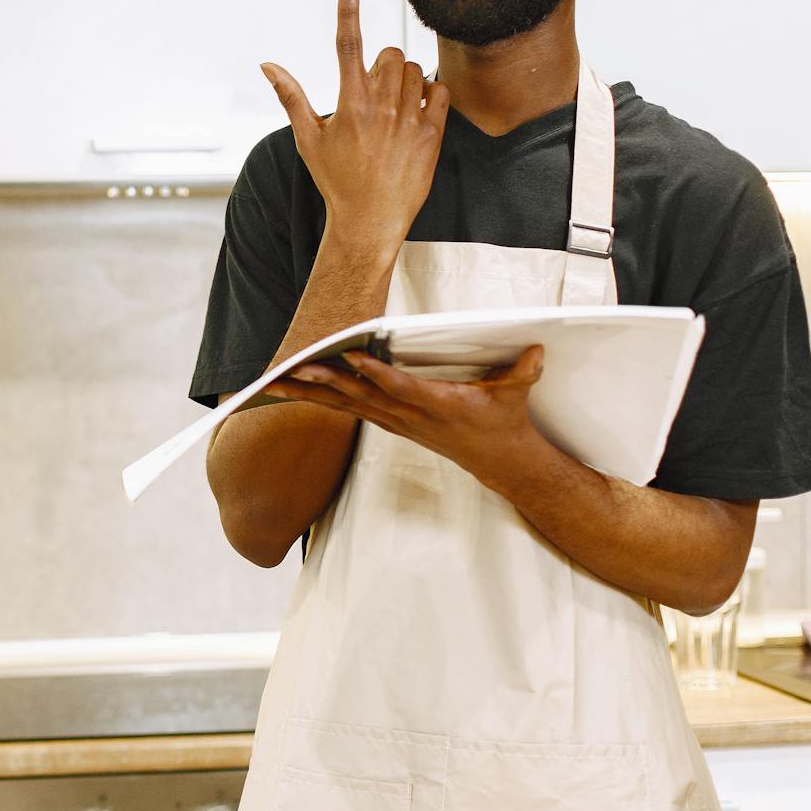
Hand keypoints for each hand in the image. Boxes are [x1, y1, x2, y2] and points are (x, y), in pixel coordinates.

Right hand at [261, 0, 448, 251]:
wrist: (369, 221)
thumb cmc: (336, 180)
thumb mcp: (308, 138)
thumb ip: (291, 96)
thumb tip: (268, 66)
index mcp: (349, 104)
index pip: (347, 45)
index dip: (347, 10)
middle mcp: (381, 108)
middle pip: (389, 55)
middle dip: (382, 65)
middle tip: (373, 92)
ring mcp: (409, 120)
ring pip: (414, 71)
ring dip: (404, 80)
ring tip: (392, 108)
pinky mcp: (432, 134)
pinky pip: (439, 91)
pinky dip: (429, 94)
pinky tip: (415, 113)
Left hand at [262, 346, 547, 487]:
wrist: (500, 460)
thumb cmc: (503, 420)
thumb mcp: (516, 395)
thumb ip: (523, 373)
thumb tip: (536, 350)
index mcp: (438, 404)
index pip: (401, 387)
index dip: (376, 373)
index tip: (351, 357)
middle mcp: (410, 415)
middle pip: (360, 397)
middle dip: (324, 382)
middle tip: (291, 368)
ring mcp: (397, 421)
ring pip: (346, 404)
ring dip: (310, 393)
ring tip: (274, 383)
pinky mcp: (391, 422)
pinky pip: (349, 409)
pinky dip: (321, 399)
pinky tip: (294, 390)